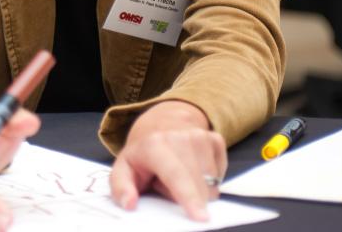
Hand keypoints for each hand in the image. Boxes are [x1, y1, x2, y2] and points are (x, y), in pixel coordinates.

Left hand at [109, 101, 226, 220]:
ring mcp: (201, 137)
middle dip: (187, 198)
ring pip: (212, 184)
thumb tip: (129, 203)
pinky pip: (221, 175)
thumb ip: (121, 188)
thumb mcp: (123, 168)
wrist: (161, 123)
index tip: (201, 217)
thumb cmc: (142, 153)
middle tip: (167, 185)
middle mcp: (181, 137)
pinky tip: (193, 168)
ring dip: (197, 189)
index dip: (189, 196)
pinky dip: (209, 178)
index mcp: (154, 145)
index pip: (176, 175)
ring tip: (179, 175)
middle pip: (199, 186)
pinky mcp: (216, 139)